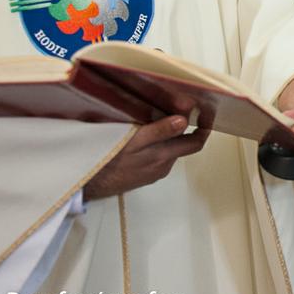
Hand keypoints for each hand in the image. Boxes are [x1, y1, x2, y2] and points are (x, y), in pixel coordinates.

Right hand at [84, 115, 208, 200]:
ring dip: (170, 135)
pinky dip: (157, 144)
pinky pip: (157, 156)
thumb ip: (160, 131)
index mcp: (164, 156)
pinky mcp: (143, 174)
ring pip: (169, 149)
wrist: (87, 183)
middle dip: (188, 128)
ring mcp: (153, 171)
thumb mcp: (134, 141)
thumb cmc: (107, 162)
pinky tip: (145, 136)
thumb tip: (184, 121)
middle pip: (184, 144)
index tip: (206, 113)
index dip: (205, 127)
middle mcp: (162, 165)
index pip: (196, 142)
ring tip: (161, 117)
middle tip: (185, 109)